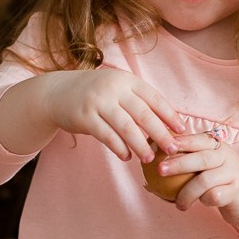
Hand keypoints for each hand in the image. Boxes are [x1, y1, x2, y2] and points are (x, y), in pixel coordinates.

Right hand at [44, 68, 183, 162]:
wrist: (57, 93)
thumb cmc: (95, 95)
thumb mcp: (116, 89)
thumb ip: (137, 102)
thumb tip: (167, 123)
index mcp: (126, 80)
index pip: (153, 98)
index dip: (169, 114)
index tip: (182, 129)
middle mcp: (113, 88)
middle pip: (143, 113)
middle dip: (160, 133)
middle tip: (172, 149)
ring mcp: (98, 102)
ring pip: (126, 126)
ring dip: (140, 144)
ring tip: (149, 158)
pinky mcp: (85, 117)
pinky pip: (107, 135)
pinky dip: (119, 147)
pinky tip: (127, 156)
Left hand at [152, 133, 238, 234]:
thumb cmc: (219, 179)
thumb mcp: (206, 166)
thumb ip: (186, 162)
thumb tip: (149, 169)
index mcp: (216, 145)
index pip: (198, 140)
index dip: (181, 141)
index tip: (163, 146)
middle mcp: (226, 155)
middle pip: (201, 158)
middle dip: (178, 163)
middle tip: (160, 170)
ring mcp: (233, 172)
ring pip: (206, 180)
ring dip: (187, 193)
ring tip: (179, 204)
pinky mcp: (238, 189)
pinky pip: (215, 195)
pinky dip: (204, 200)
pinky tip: (201, 203)